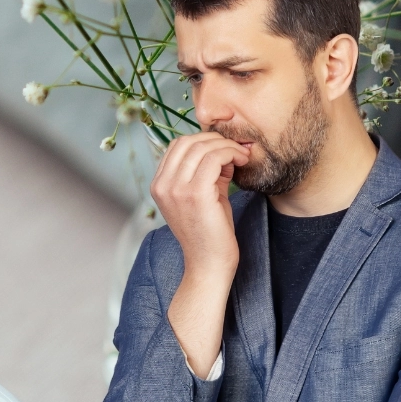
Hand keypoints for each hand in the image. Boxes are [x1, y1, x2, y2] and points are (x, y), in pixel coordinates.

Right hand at [150, 132, 249, 276]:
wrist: (209, 262)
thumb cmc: (209, 232)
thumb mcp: (202, 195)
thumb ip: (205, 171)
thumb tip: (221, 147)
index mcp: (159, 185)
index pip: (177, 146)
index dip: (202, 140)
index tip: (224, 148)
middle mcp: (162, 185)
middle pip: (187, 141)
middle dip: (215, 139)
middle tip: (235, 148)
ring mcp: (176, 189)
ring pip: (202, 147)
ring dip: (226, 145)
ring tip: (241, 155)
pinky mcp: (195, 194)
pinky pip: (214, 158)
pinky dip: (230, 153)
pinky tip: (241, 161)